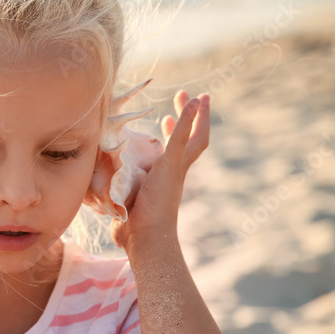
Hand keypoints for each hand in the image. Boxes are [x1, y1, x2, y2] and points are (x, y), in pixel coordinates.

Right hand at [112, 90, 209, 250]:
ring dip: (166, 136)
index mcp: (179, 164)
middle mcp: (171, 171)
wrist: (142, 237)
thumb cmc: (157, 201)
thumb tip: (195, 102)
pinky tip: (133, 151)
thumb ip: (179, 132)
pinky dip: (141, 154)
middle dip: (184, 119)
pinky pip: (143, 166)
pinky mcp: (138, 190)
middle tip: (181, 97)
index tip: (200, 96)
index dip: (201, 116)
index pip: (197, 135)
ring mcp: (155, 181)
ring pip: (165, 153)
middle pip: (183, 141)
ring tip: (163, 121)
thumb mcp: (170, 162)